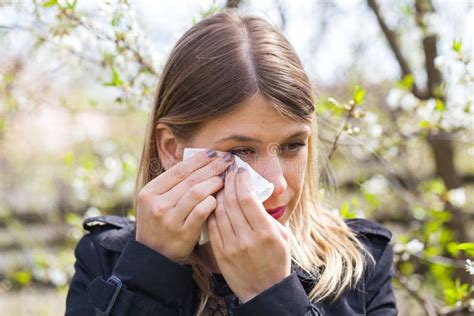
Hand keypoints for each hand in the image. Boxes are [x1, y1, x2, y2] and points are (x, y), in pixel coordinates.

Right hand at [135, 149, 233, 262]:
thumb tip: (200, 162)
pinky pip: (201, 212)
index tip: (214, 153)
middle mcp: (157, 204)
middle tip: (227, 161)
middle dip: (211, 167)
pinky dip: (211, 203)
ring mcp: (169, 220)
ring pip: (196, 193)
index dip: (198, 159)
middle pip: (190, 179)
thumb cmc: (159, 224)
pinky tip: (219, 198)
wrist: (153, 257)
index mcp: (150, 192)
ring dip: (213, 183)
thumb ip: (173, 184)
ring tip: (224, 178)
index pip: (178, 169)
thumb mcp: (156, 201)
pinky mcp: (182, 234)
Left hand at [207, 164, 290, 302]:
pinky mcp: (220, 253)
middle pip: (231, 201)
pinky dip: (212, 210)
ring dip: (218, 193)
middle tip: (228, 171)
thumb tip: (253, 194)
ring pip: (219, 211)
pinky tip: (214, 201)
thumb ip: (268, 216)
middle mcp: (247, 238)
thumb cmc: (277, 261)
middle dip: (228, 182)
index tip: (241, 171)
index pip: (248, 198)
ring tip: (220, 182)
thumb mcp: (282, 237)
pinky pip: (212, 226)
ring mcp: (231, 246)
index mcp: (266, 232)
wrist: (264, 291)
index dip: (242, 180)